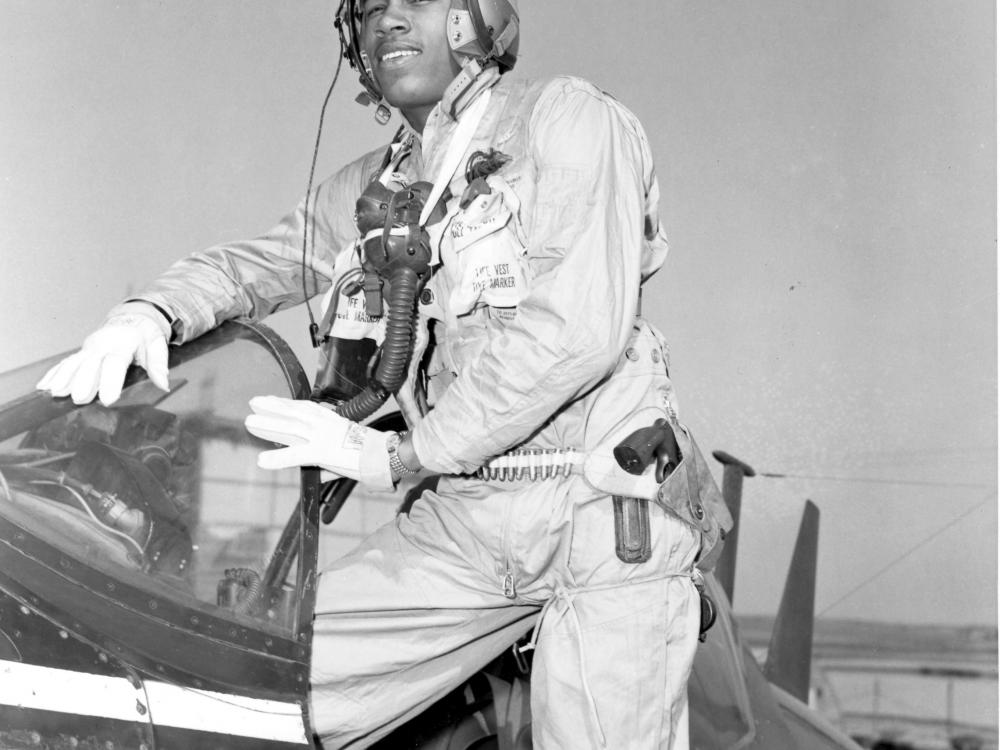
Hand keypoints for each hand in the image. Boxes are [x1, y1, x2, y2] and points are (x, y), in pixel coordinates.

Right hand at [36, 302, 170, 405]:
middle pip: (90, 365)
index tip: (108, 399)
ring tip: (55, 393)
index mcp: (123, 344)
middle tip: (78, 399)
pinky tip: (44, 386)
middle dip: (83, 382)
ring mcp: (90, 348)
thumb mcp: (158, 346)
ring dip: (63, 378)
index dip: (111, 382)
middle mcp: (102, 345)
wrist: (134, 318)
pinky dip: (55, 374)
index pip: (115, 364)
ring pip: (74, 363)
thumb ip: (159, 365)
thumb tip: (163, 384)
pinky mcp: (82, 352)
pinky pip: (66, 363)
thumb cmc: (146, 335)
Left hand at [244, 396, 393, 489]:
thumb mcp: (345, 448)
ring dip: (268, 425)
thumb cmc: (370, 453)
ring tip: (249, 422)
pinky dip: (277, 457)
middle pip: (292, 413)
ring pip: (289, 427)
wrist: (384, 455)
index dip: (285, 403)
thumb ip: (326, 459)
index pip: (304, 408)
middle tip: (253, 403)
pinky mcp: (321, 452)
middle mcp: (324, 424)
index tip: (270, 400)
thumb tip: (317, 471)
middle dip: (271, 408)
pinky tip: (262, 460)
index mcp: (331, 420)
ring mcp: (321, 436)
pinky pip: (295, 455)